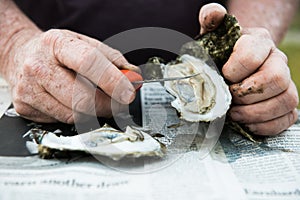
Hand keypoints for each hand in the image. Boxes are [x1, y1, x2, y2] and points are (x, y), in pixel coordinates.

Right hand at [7, 29, 139, 122]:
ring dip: (93, 113)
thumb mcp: (84, 45)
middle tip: (118, 104)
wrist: (22, 55)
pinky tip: (71, 103)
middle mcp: (38, 66)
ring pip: (73, 115)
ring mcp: (28, 89)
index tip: (129, 93)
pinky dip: (75, 115)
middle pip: (82, 99)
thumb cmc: (57, 52)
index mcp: (57, 43)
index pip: (89, 62)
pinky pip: (61, 121)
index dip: (113, 81)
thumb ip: (112, 60)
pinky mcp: (24, 107)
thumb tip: (134, 77)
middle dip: (107, 106)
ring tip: (96, 102)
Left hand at [199, 3, 298, 134]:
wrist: (235, 64)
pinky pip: (288, 118)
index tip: (222, 76)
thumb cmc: (222, 50)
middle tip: (229, 100)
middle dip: (247, 94)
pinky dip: (267, 125)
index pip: (252, 55)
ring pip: (286, 100)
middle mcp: (278, 60)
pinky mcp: (286, 102)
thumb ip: (211, 19)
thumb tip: (214, 14)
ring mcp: (286, 82)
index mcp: (259, 41)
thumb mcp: (212, 33)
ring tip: (235, 115)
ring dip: (256, 113)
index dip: (234, 71)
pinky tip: (248, 124)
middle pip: (275, 78)